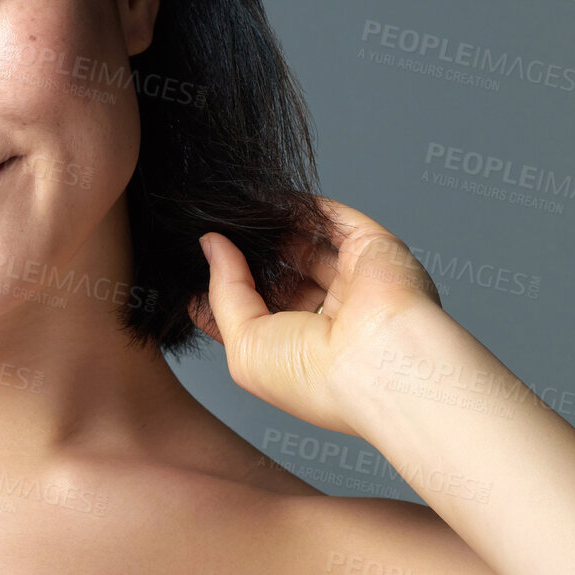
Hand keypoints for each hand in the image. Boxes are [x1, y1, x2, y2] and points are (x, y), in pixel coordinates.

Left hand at [189, 196, 446, 436]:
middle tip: (214, 230)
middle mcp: (330, 319)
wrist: (378, 364)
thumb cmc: (314, 376)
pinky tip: (265, 198)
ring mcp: (354, 283)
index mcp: (301, 352)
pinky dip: (302, 208)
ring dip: (271, 229)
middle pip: (282, 276)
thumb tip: (212, 246)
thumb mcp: (244, 343)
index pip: (257, 313)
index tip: (195, 264)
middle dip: (249, 255)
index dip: (225, 288)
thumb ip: (224, 290)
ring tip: (233, 211)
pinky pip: (333, 219)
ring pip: (307, 245)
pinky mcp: (373, 250)